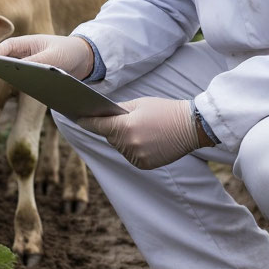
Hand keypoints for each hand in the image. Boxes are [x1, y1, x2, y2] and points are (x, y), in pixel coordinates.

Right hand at [0, 33, 94, 79]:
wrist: (86, 59)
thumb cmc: (69, 51)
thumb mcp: (54, 57)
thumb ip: (36, 62)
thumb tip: (18, 70)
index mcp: (29, 42)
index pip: (8, 46)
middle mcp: (28, 53)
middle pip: (9, 59)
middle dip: (0, 66)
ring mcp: (32, 64)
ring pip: (17, 71)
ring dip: (13, 76)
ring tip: (11, 82)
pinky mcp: (37, 75)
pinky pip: (27, 79)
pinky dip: (25, 83)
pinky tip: (27, 88)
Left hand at [78, 97, 198, 169]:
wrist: (191, 127)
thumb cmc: (165, 110)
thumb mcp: (140, 104)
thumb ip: (119, 110)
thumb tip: (103, 114)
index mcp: (126, 126)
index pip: (98, 126)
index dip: (86, 121)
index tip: (77, 118)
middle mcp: (129, 144)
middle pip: (110, 136)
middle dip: (112, 128)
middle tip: (119, 120)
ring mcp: (137, 156)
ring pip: (120, 147)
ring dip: (123, 139)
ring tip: (139, 129)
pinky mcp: (144, 165)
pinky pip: (131, 156)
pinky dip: (133, 148)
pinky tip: (145, 139)